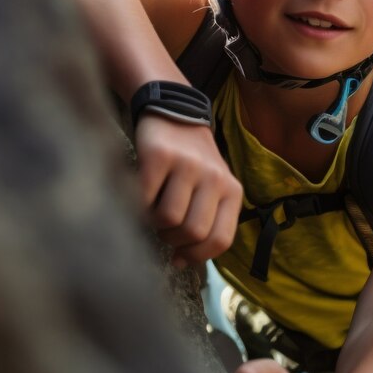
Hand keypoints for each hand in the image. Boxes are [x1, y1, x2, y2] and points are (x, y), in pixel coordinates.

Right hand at [133, 113, 241, 265]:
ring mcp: (188, 165)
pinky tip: (141, 195)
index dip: (197, 256)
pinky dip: (139, 205)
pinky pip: (145, 198)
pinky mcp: (160, 155)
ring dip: (154, 224)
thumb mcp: (212, 186)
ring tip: (152, 210)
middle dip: (173, 240)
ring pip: (169, 219)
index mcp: (232, 189)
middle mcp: (215, 177)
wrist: (173, 111)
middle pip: (193, 233)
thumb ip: (207, 218)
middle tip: (163, 229)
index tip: (179, 257)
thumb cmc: (190, 161)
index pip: (221, 240)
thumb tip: (182, 260)